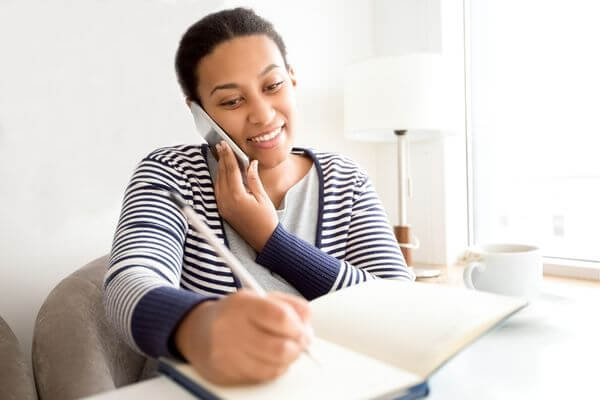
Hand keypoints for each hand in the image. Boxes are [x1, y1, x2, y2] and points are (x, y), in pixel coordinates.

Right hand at [174, 290, 312, 384]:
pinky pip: (262, 377)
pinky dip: (273, 369)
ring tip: (285, 349)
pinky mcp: (225, 373)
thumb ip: (289, 305)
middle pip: (280, 348)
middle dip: (298, 347)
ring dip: (288, 360)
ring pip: (274, 366)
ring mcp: (226, 354)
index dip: (298, 327)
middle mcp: (231, 329)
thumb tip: (308, 323)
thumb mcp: (260, 298)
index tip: (303, 330)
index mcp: (242, 304)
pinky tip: (270, 359)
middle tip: (300, 343)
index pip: (280, 317)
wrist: (197, 331)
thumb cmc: (235, 313)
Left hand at [214, 141, 277, 251]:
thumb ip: (254, 179)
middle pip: (222, 174)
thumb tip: (251, 164)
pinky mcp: (223, 211)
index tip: (225, 144)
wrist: (264, 240)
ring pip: (218, 182)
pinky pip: (218, 191)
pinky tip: (223, 173)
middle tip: (220, 145)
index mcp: (237, 196)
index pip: (230, 170)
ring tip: (222, 156)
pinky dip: (220, 180)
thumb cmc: (266, 220)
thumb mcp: (262, 197)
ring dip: (220, 168)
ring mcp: (223, 206)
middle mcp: (227, 201)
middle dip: (222, 159)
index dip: (228, 156)